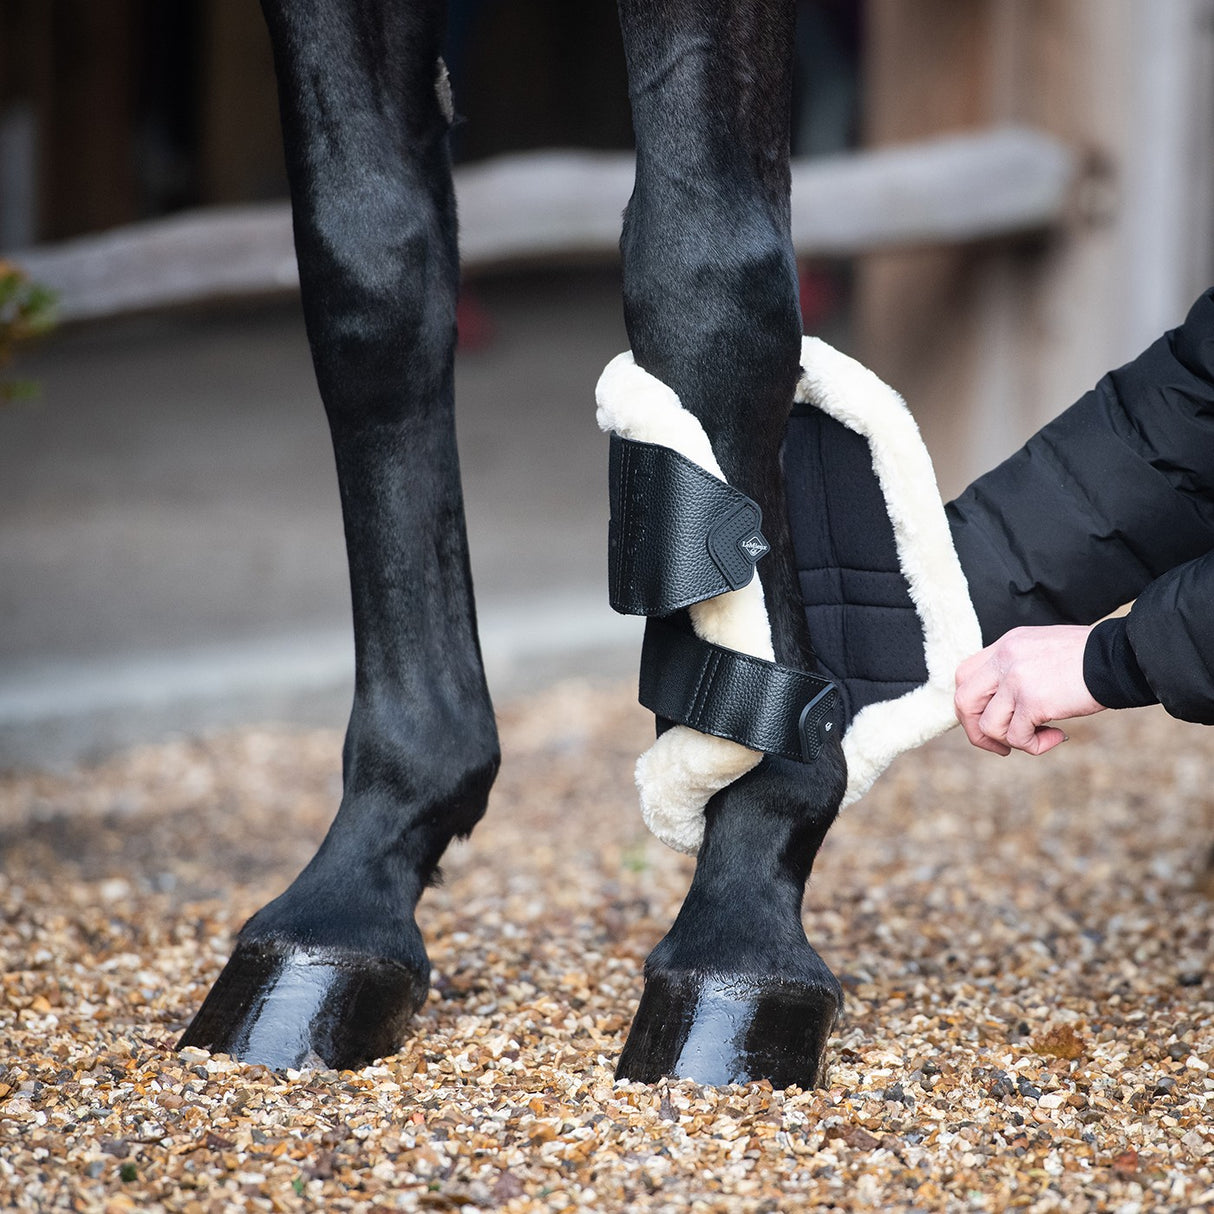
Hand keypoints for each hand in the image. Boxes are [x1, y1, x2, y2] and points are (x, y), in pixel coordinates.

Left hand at [954, 625, 1105, 755]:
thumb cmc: (1090, 658)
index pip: (964, 675)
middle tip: (1001, 745)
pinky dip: (1035, 746)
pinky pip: (1017, 737)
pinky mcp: (1033, 701)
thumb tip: (1002, 706)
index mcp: (1006, 645)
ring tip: (1040, 737)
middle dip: (977, 730)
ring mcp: (1016, 679)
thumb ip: (1017, 670)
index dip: (970, 704)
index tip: (988, 719)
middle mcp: (1005, 659)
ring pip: (988, 725)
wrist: (1120, 657)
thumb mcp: (1043, 651)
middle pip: (964, 701)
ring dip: (1011, 741)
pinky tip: (1058, 736)